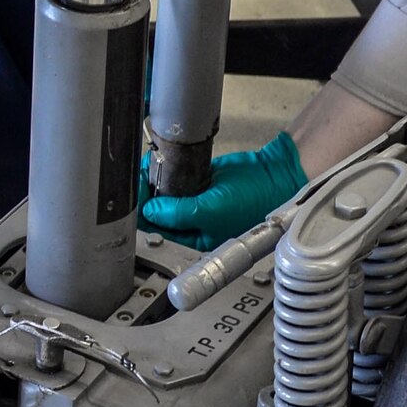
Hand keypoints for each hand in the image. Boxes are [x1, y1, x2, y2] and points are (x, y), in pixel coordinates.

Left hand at [140, 131, 306, 250]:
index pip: (159, 232)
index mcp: (196, 241)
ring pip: (163, 196)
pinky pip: (174, 180)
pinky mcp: (197, 184)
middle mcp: (193, 225)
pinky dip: (164, 171)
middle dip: (145, 198)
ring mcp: (194, 203)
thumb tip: (150, 211)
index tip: (133, 198)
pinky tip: (157, 164)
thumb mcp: (213, 211)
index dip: (143, 216)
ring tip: (145, 169)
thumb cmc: (254, 200)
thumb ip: (180, 213)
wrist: (273, 173)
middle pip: (158, 214)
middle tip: (137, 180)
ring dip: (152, 182)